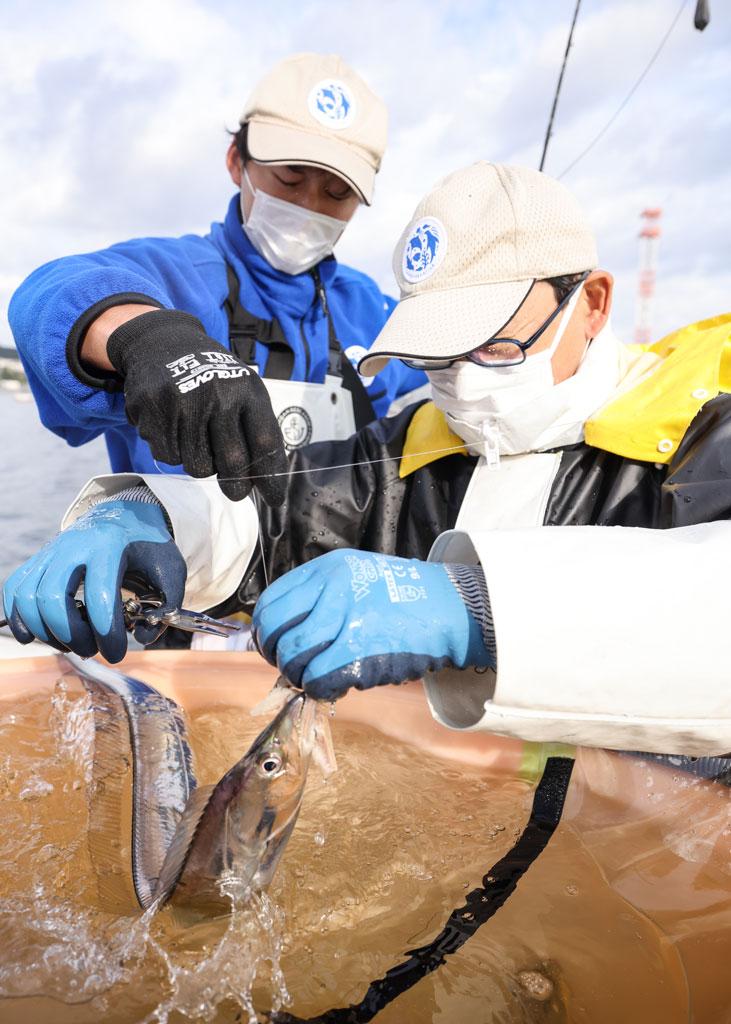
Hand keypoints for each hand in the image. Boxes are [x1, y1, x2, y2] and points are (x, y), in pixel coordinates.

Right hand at [2, 500, 185, 662]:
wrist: (125, 516)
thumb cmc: (148, 547)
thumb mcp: (171, 571)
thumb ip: (166, 607)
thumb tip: (142, 638)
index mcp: (110, 546)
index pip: (100, 596)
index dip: (106, 633)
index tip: (117, 653)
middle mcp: (74, 545)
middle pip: (53, 597)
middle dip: (70, 635)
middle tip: (91, 649)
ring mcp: (51, 551)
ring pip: (28, 596)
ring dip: (45, 631)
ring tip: (70, 643)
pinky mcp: (39, 559)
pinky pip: (15, 589)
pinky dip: (19, 617)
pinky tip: (34, 635)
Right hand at [107, 310, 287, 504]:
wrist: (163, 343)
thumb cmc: (213, 378)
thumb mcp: (243, 390)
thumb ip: (257, 430)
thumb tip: (269, 479)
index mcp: (246, 391)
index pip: (264, 443)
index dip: (270, 477)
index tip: (274, 499)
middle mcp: (217, 396)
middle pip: (232, 462)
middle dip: (236, 486)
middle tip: (236, 492)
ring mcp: (182, 403)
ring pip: (197, 466)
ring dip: (200, 463)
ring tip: (198, 437)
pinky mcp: (152, 410)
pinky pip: (168, 456)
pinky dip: (173, 451)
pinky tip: (174, 427)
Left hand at [252, 550, 493, 699]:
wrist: (450, 608)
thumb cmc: (402, 597)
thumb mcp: (355, 575)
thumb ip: (320, 596)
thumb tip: (287, 633)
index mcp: (327, 569)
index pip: (271, 601)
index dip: (265, 631)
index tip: (275, 645)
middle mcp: (331, 589)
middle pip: (275, 629)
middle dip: (276, 655)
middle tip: (291, 665)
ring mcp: (346, 618)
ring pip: (293, 656)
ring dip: (298, 675)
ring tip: (314, 676)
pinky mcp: (360, 651)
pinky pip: (317, 678)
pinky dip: (318, 688)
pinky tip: (332, 686)